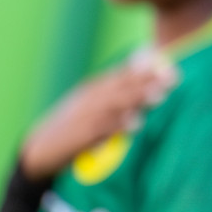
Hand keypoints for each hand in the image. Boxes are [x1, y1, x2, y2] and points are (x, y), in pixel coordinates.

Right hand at [20, 59, 177, 179]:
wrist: (39, 150)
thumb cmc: (73, 126)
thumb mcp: (92, 104)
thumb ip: (118, 93)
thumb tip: (146, 81)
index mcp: (93, 88)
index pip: (122, 74)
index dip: (144, 68)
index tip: (166, 62)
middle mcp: (90, 99)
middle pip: (122, 87)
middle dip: (147, 81)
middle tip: (172, 76)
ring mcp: (85, 116)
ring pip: (115, 105)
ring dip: (137, 99)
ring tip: (160, 95)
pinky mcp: (81, 136)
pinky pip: (102, 129)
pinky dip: (118, 125)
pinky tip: (135, 122)